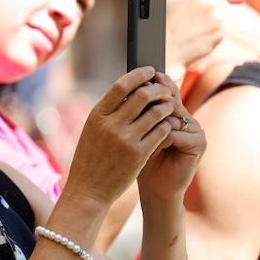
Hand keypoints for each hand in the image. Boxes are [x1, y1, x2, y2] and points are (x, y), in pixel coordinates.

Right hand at [62, 68, 177, 209]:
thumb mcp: (92, 131)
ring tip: (170, 106)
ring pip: (156, 112)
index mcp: (96, 116)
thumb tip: (128, 92)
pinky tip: (168, 125)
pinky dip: (167, 125)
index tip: (149, 70)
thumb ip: (108, 113)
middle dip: (158, 89)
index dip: (138, 74)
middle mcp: (110, 125)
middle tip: (165, 89)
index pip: (120, 86)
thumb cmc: (90, 159)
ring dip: (167, 106)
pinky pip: (161, 131)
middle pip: (142, 95)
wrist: (89, 189)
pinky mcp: (139, 154)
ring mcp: (125, 139)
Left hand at [137, 73, 205, 204]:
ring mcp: (196, 131)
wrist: (154, 189)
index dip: (152, 84)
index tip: (136, 80)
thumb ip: (134, 112)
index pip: (165, 91)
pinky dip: (160, 139)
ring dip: (152, 123)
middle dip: (151, 100)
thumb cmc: (139, 160)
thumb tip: (122, 87)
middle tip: (133, 99)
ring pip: (172, 115)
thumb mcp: (133, 133)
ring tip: (136, 133)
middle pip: (170, 100)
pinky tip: (149, 148)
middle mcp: (187, 119)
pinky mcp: (199, 144)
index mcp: (173, 113)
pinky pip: (176, 133)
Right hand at [161, 0, 228, 77]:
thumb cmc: (153, 19)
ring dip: (214, 5)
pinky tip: (197, 26)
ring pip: (223, 4)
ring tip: (194, 14)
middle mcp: (210, 1)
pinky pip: (223, 20)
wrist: (161, 53)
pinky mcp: (221, 33)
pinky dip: (214, 20)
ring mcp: (218, 18)